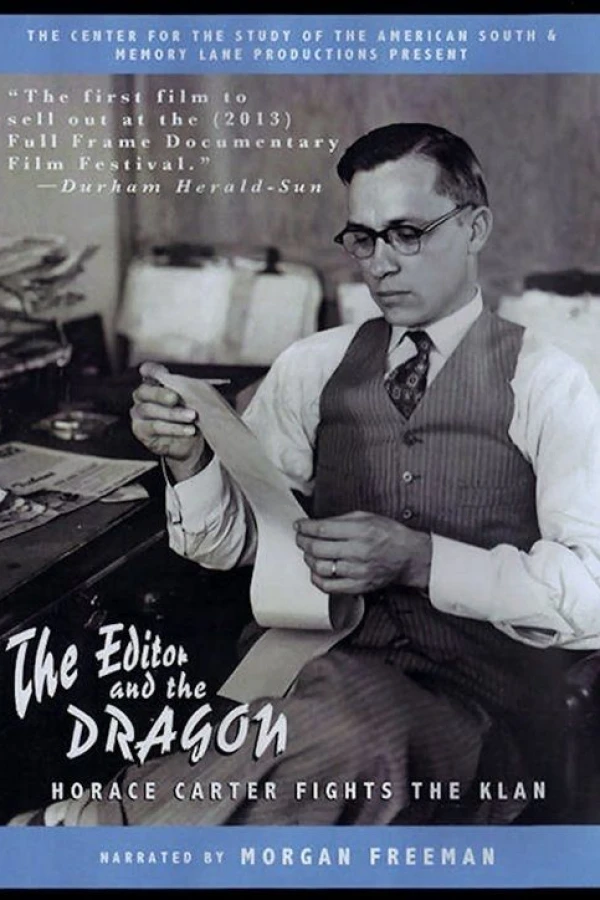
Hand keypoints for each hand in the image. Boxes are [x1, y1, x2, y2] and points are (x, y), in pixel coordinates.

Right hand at [130, 361, 212, 480]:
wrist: (192, 441)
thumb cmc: (190, 414)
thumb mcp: (191, 398)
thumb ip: (183, 386)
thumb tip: (182, 378)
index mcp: (153, 384)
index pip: (149, 372)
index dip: (153, 371)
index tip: (162, 372)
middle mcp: (142, 398)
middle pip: (144, 391)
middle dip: (161, 394)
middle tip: (176, 397)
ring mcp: (139, 415)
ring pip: (150, 410)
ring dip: (173, 413)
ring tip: (192, 416)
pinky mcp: (141, 431)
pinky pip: (155, 427)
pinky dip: (174, 428)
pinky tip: (189, 429)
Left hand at [295, 510, 431, 594]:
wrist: (409, 557)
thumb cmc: (388, 535)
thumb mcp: (366, 517)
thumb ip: (340, 520)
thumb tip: (315, 523)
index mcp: (361, 530)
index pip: (323, 529)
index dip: (305, 527)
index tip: (299, 526)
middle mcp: (359, 551)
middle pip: (318, 548)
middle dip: (303, 542)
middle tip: (300, 538)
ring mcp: (358, 571)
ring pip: (321, 568)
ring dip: (308, 559)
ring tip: (309, 553)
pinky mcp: (359, 586)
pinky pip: (329, 587)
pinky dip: (317, 579)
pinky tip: (317, 571)